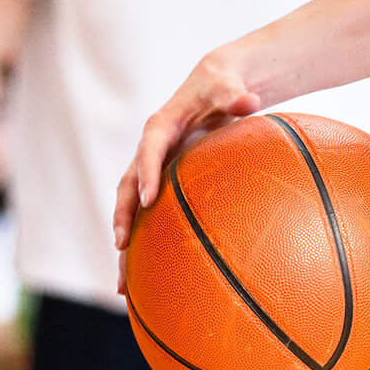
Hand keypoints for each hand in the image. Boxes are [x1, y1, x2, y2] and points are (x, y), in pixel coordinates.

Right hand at [112, 48, 262, 260]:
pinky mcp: (162, 184)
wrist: (215, 88)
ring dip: (127, 241)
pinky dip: (144, 244)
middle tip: (121, 244)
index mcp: (162, 126)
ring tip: (123, 282)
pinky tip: (143, 278)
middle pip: (129, 185)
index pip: (150, 148)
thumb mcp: (229, 87)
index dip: (147, 172)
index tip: (148, 199)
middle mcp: (151, 150)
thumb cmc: (223, 88)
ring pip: (132, 207)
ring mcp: (153, 169)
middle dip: (123, 215)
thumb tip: (247, 101)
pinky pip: (149, 215)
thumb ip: (235, 96)